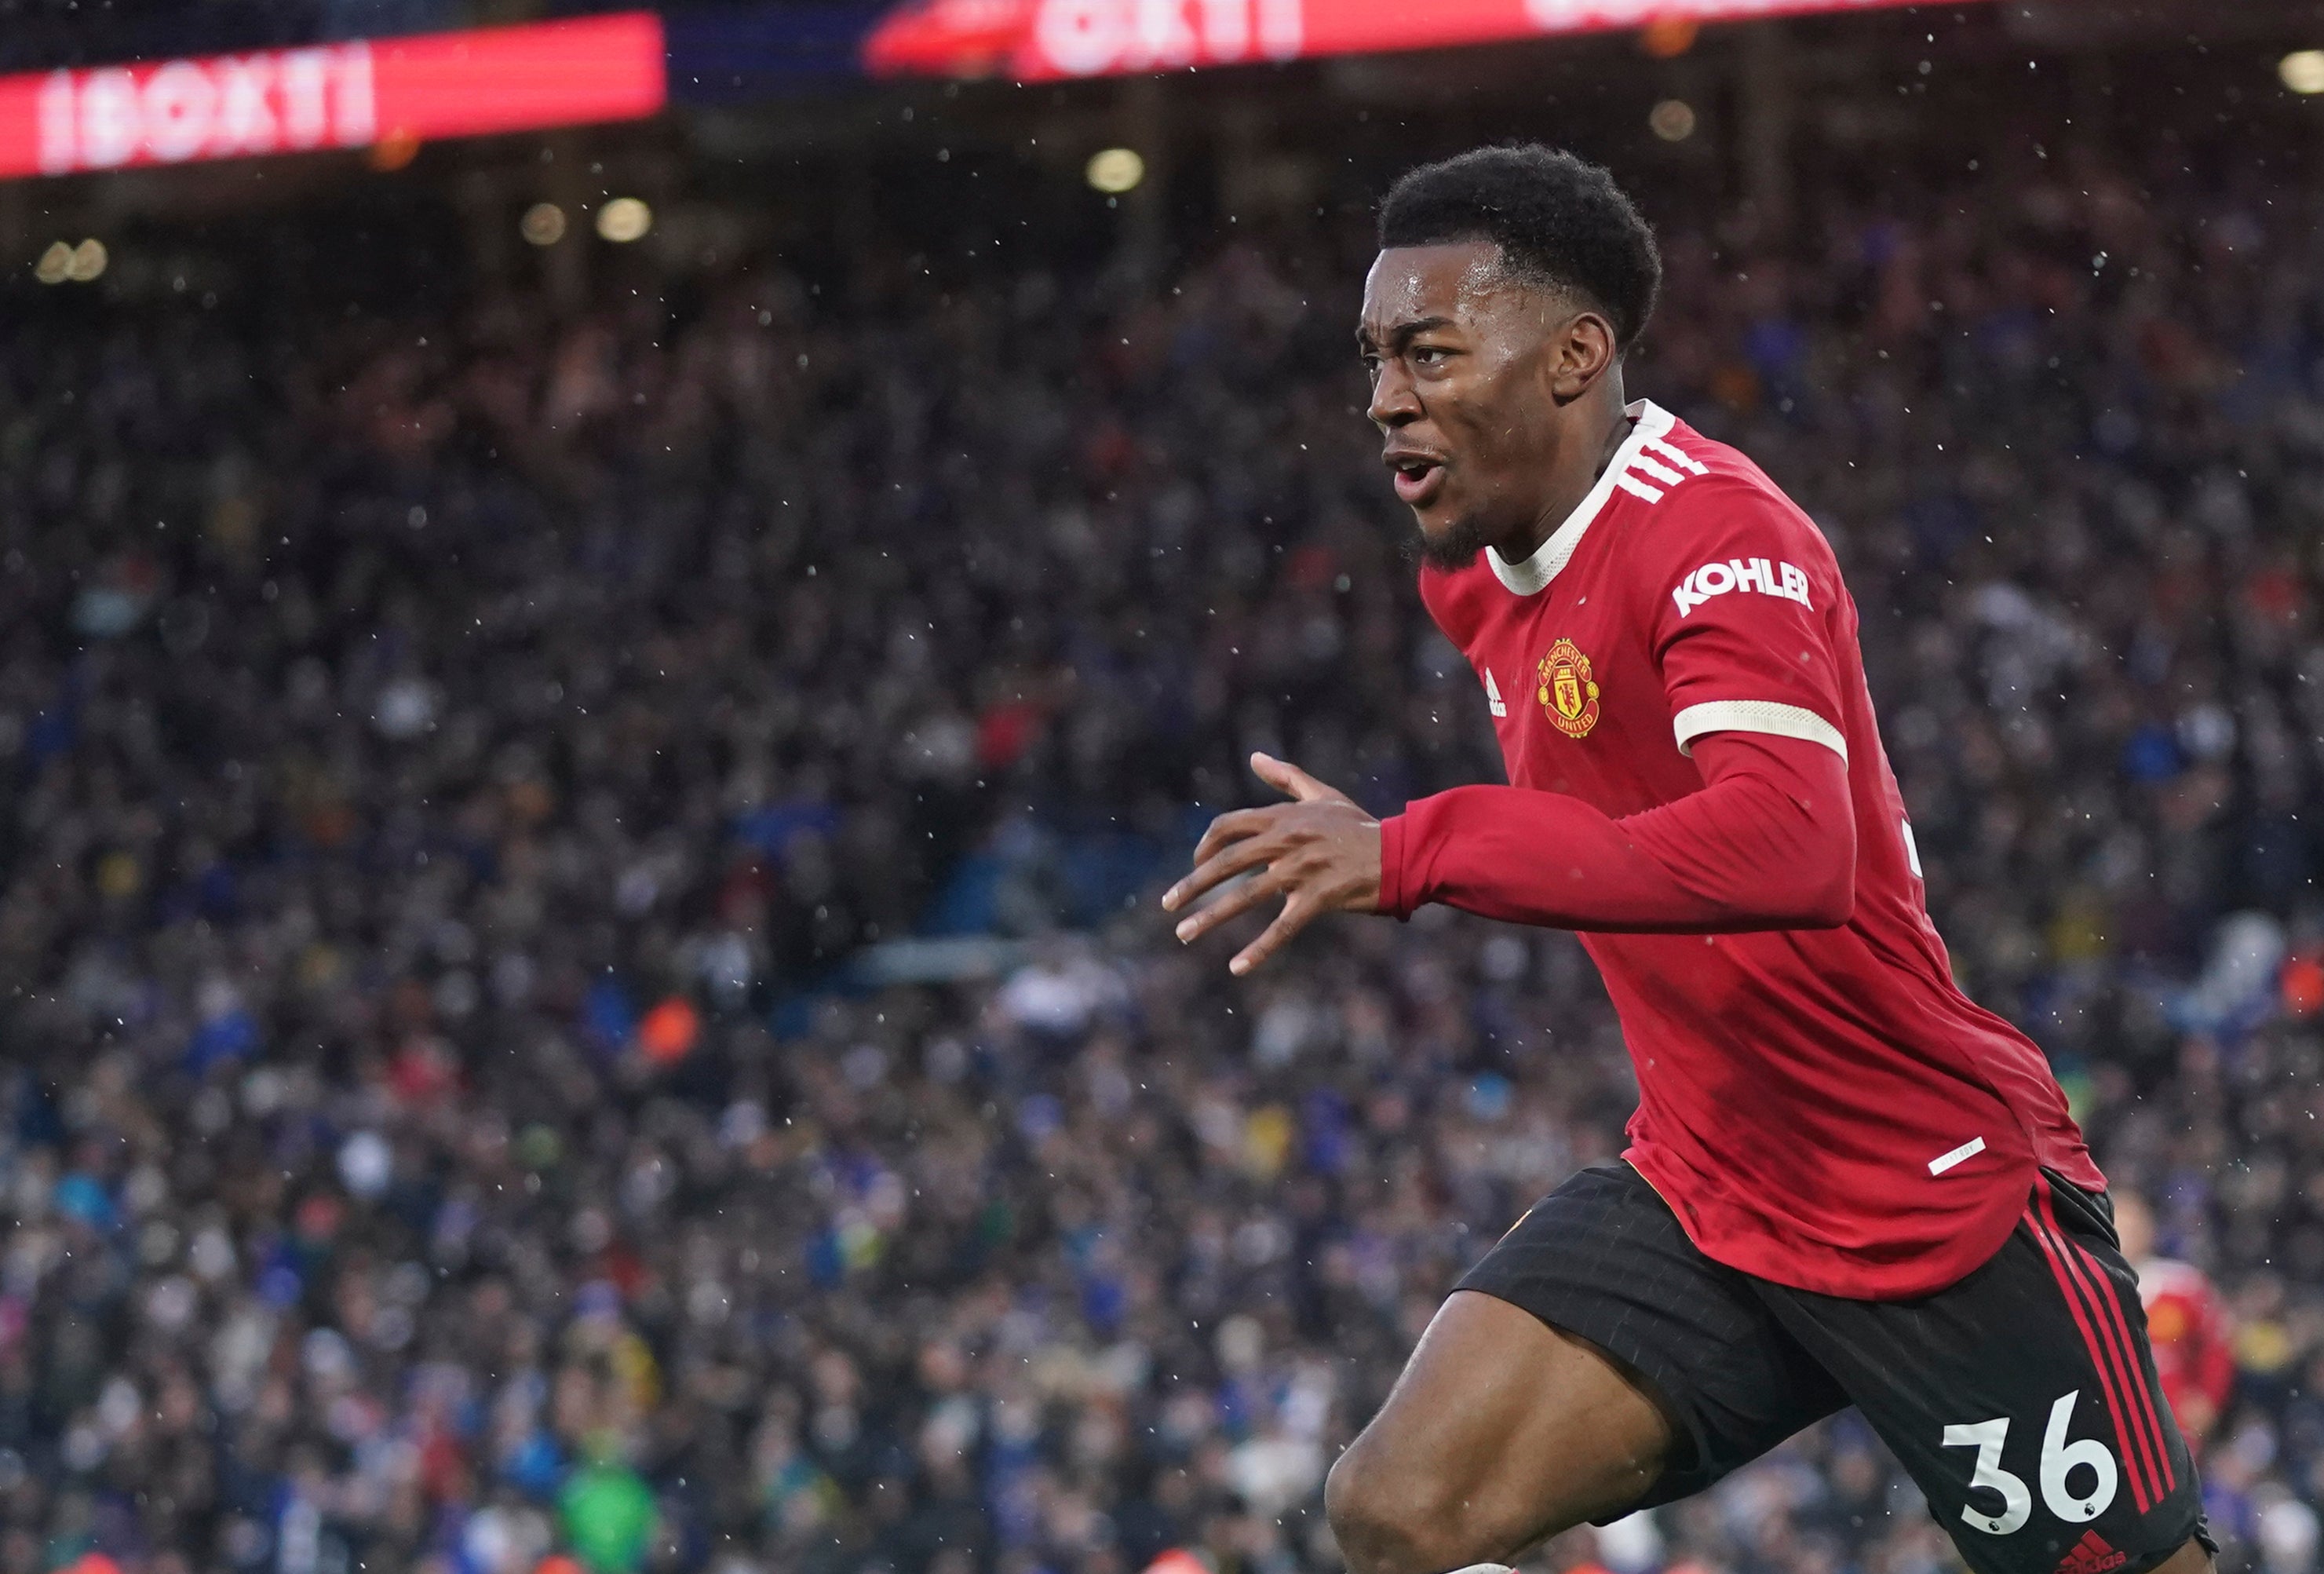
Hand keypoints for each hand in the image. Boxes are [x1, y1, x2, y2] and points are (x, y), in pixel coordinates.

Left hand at [1160, 752, 1380, 975]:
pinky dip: (1260, 949)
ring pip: (1245, 895)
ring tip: (1184, 933)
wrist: (1402, 852)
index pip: (1228, 826)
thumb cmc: (1359, 827)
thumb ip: (1286, 777)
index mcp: (1283, 817)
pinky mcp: (1320, 898)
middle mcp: (1287, 840)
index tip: (1195, 864)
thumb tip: (1255, 756)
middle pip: (1226, 861)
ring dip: (1210, 916)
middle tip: (1168, 904)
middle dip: (1193, 884)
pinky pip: (1283, 928)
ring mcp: (1302, 870)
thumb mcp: (1322, 795)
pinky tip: (1238, 967)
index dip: (1205, 845)